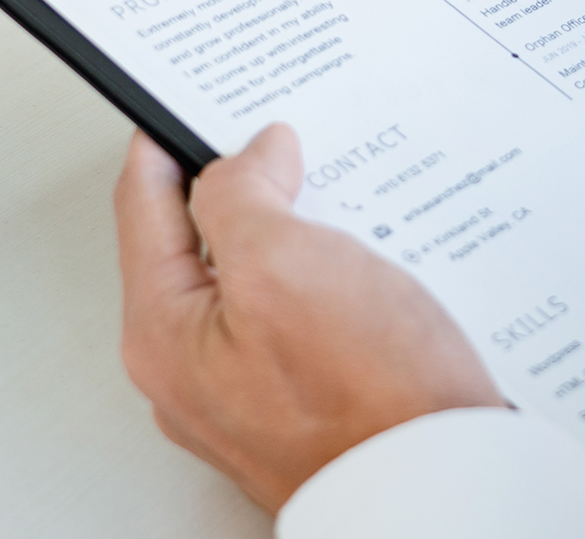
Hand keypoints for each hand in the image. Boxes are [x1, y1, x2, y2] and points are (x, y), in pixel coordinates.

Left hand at [114, 127, 503, 511]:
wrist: (441, 486)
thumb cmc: (368, 402)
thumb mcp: (283, 265)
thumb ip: (242, 194)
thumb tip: (251, 155)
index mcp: (164, 335)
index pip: (143, 205)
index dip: (169, 138)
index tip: (192, 98)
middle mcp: (196, 370)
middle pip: (201, 240)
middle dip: (243, 184)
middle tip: (281, 140)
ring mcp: (252, 389)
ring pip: (259, 275)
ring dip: (296, 229)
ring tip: (338, 198)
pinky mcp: (307, 398)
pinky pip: (303, 314)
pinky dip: (330, 274)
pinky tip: (370, 261)